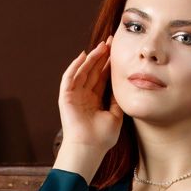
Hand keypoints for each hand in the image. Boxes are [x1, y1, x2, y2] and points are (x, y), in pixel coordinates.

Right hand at [56, 40, 123, 160]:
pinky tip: (84, 55)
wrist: (89, 148)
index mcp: (95, 100)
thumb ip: (117, 100)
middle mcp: (84, 96)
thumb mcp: (115, 115)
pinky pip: (69, 78)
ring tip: (102, 46)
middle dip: (101, 56)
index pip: (102, 78)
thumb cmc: (102, 137)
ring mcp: (74, 96)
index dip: (109, 64)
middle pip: (93, 71)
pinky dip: (75, 66)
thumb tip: (125, 86)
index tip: (117, 51)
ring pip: (82, 71)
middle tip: (110, 42)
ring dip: (91, 58)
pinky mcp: (65, 97)